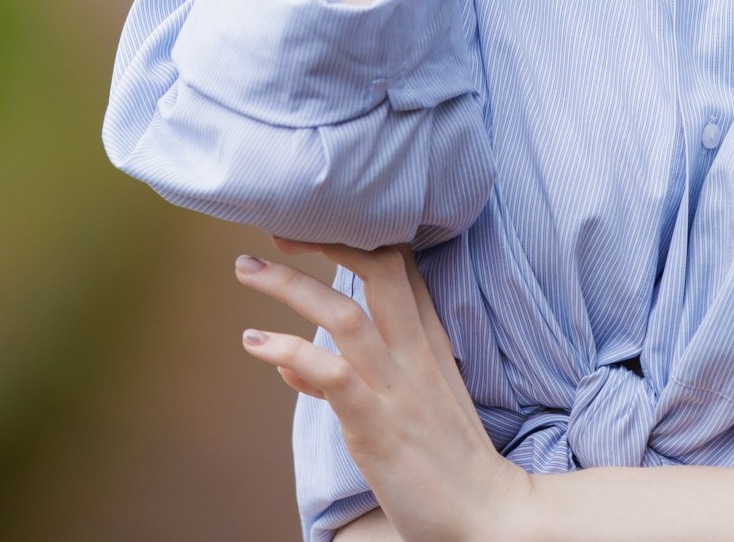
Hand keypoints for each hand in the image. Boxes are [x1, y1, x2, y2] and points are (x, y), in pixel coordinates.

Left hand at [237, 237, 530, 541]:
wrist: (488, 514)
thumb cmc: (444, 461)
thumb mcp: (404, 406)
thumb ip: (347, 376)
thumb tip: (289, 365)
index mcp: (428, 340)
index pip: (400, 264)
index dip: (357, 234)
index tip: (312, 221)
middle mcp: (414, 353)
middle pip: (378, 268)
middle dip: (325, 238)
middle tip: (279, 228)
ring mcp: (397, 387)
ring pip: (345, 313)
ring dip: (289, 285)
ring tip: (245, 268)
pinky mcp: (378, 424)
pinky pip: (332, 373)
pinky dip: (290, 351)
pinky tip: (255, 343)